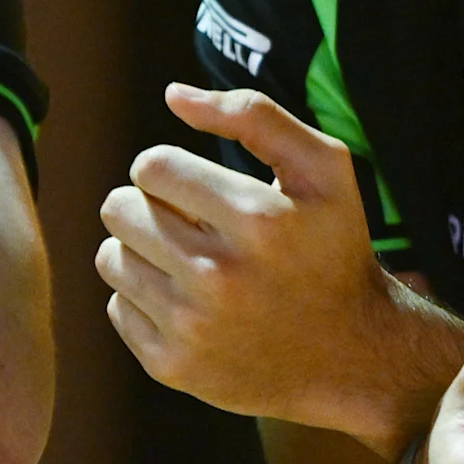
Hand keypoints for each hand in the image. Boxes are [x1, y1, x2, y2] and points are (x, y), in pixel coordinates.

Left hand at [98, 84, 425, 446]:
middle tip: (185, 223)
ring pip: (111, 257)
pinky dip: (145, 300)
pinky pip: (117, 308)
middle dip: (147, 207)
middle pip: (119, 209)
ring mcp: (192, 327)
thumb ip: (254, 115)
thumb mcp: (324, 170)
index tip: (193, 189)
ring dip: (142, 251)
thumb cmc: (333, 250)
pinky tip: (188, 303)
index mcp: (256, 218)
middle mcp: (219, 275)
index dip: (168, 170)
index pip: (151, 166)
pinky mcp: (172, 367)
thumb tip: (173, 95)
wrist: (352, 357)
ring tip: (185, 260)